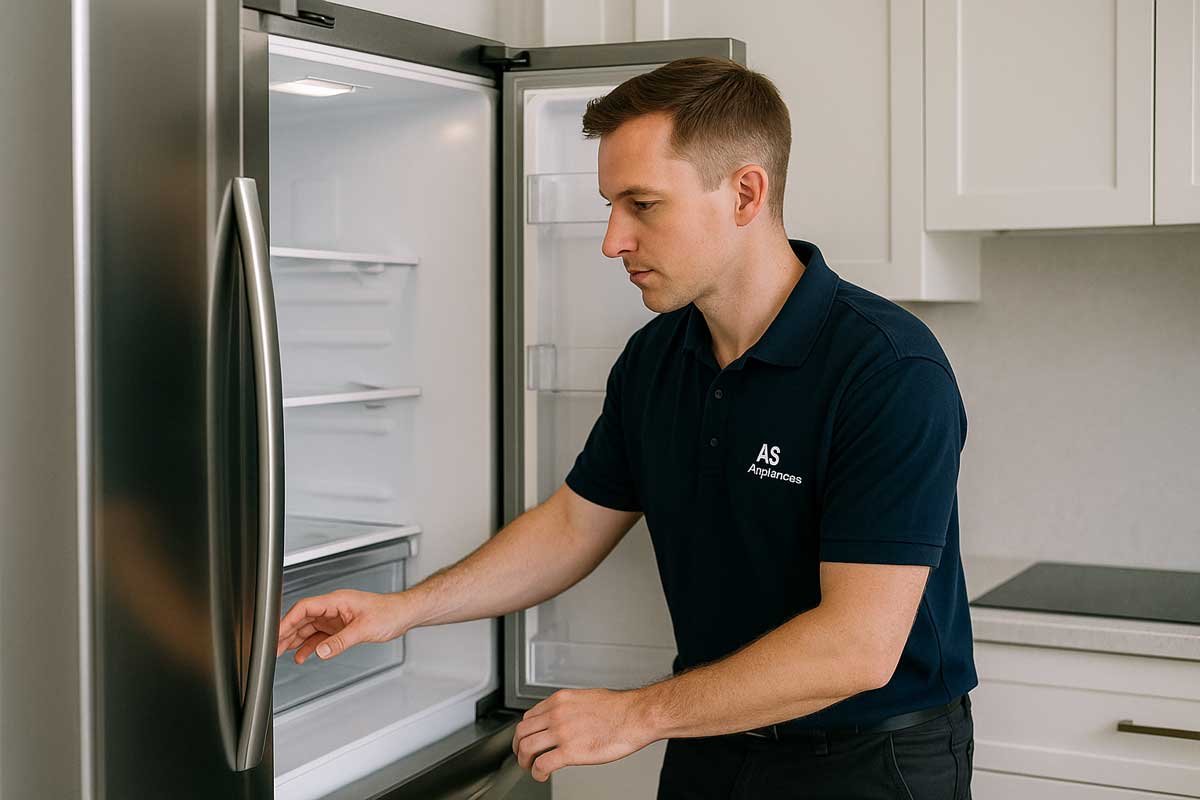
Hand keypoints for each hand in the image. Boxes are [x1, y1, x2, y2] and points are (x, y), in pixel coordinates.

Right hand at [276, 589, 408, 663]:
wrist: (404, 614)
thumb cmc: (389, 613)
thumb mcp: (365, 629)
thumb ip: (341, 641)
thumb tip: (321, 651)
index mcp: (337, 601)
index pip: (305, 607)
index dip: (288, 620)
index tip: (276, 633)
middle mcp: (333, 608)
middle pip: (303, 618)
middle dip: (286, 632)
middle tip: (273, 647)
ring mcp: (336, 618)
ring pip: (309, 628)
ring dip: (295, 640)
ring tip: (281, 653)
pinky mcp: (340, 627)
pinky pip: (320, 636)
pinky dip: (310, 646)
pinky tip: (302, 655)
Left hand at [511, 688, 657, 781]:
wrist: (635, 716)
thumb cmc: (619, 709)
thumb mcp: (586, 697)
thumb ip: (570, 707)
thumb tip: (566, 717)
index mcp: (560, 700)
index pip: (529, 716)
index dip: (526, 731)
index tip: (528, 739)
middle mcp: (556, 714)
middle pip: (522, 731)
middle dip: (519, 747)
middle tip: (523, 756)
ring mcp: (561, 732)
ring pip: (527, 747)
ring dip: (524, 761)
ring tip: (530, 767)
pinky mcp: (570, 752)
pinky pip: (542, 764)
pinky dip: (537, 772)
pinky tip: (543, 775)